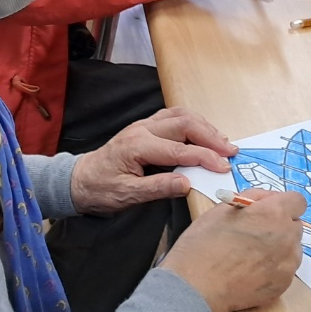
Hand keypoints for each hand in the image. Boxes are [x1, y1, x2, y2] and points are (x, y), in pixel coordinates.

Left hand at [70, 108, 236, 214]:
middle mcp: (141, 129)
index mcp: (137, 146)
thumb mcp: (127, 196)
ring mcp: (143, 125)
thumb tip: (187, 184)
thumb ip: (158, 189)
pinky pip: (174, 116)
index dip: (204, 157)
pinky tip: (204, 133)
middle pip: (184, 124)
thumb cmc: (101, 189)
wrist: (79, 180)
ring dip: (205, 126)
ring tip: (222, 142)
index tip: (223, 167)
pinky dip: (193, 122)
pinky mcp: (146, 126)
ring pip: (181, 115)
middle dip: (211, 137)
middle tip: (231, 152)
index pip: (179, 150)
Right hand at [160, 189, 306, 311]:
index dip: (282, 205)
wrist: (197, 287)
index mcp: (274, 213)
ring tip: (252, 255)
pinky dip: (275, 268)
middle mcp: (287, 236)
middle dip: (280, 226)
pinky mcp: (284, 282)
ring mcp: (288, 262)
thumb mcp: (222, 209)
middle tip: (256, 234)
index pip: (297, 201)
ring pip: (293, 247)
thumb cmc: (204, 245)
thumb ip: (251, 199)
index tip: (269, 211)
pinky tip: (252, 271)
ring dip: (279, 247)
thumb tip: (266, 199)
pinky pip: (286, 268)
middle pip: (295, 225)